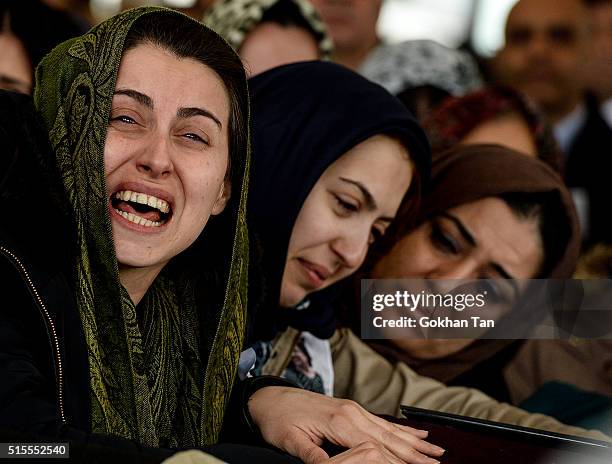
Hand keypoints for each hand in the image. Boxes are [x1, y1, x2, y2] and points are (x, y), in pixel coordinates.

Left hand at [248, 387, 443, 463]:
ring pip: (389, 428)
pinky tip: (415, 432)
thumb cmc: (278, 419)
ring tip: (435, 449)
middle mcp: (352, 413)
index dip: (400, 460)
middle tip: (438, 462)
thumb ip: (313, 455)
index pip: (377, 446)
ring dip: (413, 440)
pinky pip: (380, 420)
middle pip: (389, 436)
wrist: (269, 397)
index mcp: (340, 422)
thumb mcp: (290, 441)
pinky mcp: (350, 410)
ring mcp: (353, 409)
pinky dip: (400, 428)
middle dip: (415, 451)